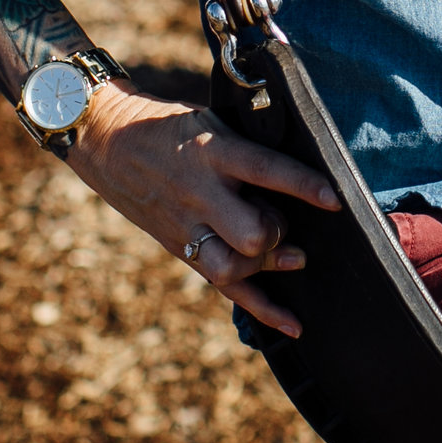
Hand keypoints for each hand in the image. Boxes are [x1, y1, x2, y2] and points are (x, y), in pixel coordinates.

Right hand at [64, 78, 342, 337]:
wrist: (107, 141)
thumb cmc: (169, 125)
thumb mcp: (208, 118)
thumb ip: (247, 143)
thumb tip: (303, 157)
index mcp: (211, 151)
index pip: (264, 170)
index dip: (301, 185)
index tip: (334, 198)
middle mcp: (199, 192)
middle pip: (249, 232)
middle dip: (275, 231)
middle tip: (285, 220)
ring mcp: (188, 225)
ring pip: (233, 267)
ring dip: (267, 264)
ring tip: (292, 256)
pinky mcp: (181, 248)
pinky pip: (223, 286)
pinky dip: (261, 310)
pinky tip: (293, 324)